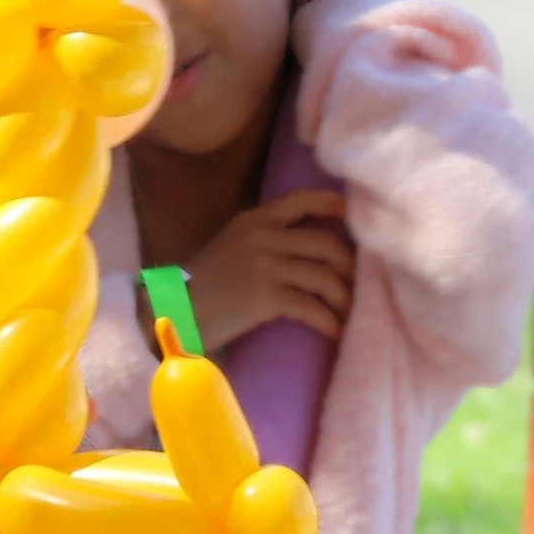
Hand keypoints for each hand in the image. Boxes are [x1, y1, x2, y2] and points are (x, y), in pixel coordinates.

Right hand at [180, 189, 354, 348]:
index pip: (300, 200)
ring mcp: (265, 265)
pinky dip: (328, 321)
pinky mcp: (266, 296)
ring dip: (344, 299)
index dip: (331, 204)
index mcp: (254, 220)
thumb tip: (307, 249)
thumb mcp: (231, 246)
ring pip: (325, 276)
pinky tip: (334, 332)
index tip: (351, 213)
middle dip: (350, 267)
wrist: (175, 311)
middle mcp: (262, 236)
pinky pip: (311, 306)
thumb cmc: (203, 285)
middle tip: (357, 286)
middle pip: (326, 243)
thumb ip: (263, 239)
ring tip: (348, 315)